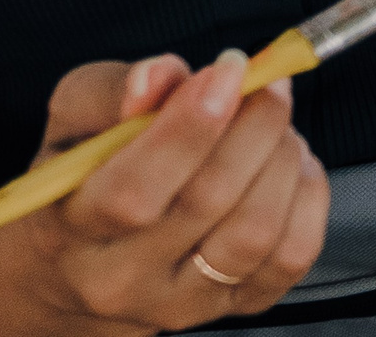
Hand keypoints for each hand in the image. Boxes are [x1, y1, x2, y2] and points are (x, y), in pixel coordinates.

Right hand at [0, 52, 328, 334]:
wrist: (80, 266)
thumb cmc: (83, 175)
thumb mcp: (74, 119)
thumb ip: (112, 92)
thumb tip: (159, 76)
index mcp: (68, 230)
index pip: (133, 192)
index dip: (191, 126)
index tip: (229, 69)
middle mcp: (120, 280)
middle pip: (208, 202)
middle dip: (254, 125)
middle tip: (267, 82)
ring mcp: (181, 303)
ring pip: (256, 231)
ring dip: (282, 158)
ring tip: (274, 121)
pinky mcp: (233, 307)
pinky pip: (293, 255)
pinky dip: (307, 195)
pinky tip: (289, 162)